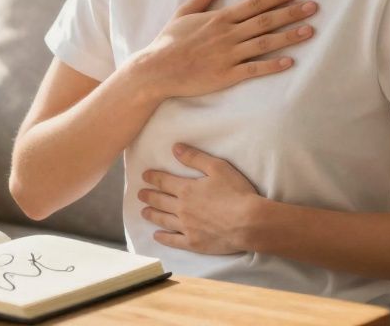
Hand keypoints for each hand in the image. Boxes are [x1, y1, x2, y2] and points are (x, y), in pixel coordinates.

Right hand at [128, 0, 317, 99]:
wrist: (157, 69)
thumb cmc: (169, 41)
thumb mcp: (185, 12)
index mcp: (220, 17)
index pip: (255, 4)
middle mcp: (228, 34)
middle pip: (266, 21)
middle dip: (292, 12)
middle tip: (314, 7)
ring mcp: (228, 55)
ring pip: (265, 43)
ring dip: (289, 36)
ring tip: (310, 30)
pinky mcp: (227, 75)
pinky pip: (254, 68)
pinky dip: (273, 65)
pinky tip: (290, 61)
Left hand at [139, 143, 259, 254]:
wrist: (249, 222)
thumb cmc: (236, 192)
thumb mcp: (218, 167)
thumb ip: (195, 157)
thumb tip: (175, 148)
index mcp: (186, 189)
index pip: (164, 181)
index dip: (153, 177)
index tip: (145, 176)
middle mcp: (182, 208)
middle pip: (160, 200)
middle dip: (149, 196)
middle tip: (140, 194)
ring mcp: (187, 227)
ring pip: (163, 219)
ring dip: (152, 214)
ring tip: (143, 212)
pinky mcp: (194, 242)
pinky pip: (173, 240)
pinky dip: (163, 238)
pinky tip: (157, 235)